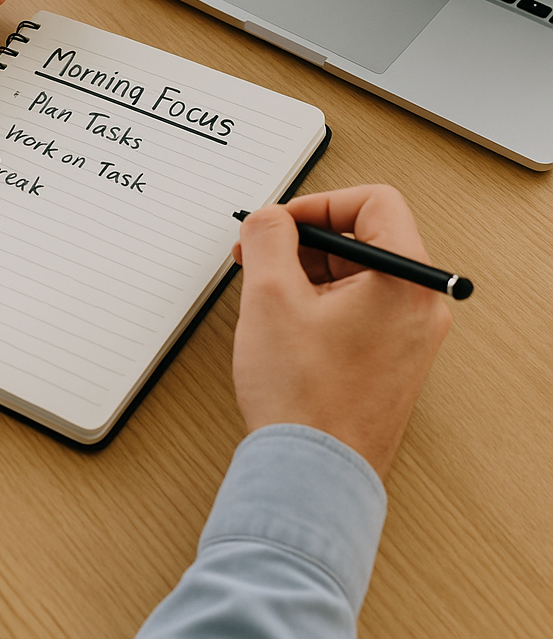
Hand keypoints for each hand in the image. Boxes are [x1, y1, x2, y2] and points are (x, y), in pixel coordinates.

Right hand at [230, 185, 451, 480]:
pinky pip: (354, 308)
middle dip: (303, 240)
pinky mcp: (388, 360)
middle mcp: (417, 308)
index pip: (376, 202)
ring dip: (305, 271)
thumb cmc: (303, 398)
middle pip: (363, 238)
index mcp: (404, 283)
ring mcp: (406, 337)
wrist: (312, 475)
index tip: (283, 222)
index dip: (321, 202)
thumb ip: (268, 237)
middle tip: (260, 254)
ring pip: (355, 274)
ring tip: (263, 292)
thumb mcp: (270, 295)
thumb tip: (270, 217)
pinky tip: (280, 320)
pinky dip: (316, 301)